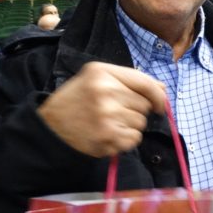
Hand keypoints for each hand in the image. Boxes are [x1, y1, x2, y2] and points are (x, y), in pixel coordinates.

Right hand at [38, 62, 166, 157]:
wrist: (49, 128)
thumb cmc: (77, 101)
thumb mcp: (97, 79)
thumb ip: (130, 80)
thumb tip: (162, 88)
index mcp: (102, 72)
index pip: (145, 83)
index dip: (158, 95)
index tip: (159, 104)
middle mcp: (105, 91)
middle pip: (144, 104)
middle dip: (135, 110)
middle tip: (114, 112)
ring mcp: (107, 115)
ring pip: (141, 122)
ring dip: (130, 125)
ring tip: (108, 123)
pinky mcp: (107, 136)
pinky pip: (134, 139)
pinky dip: (125, 140)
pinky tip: (108, 134)